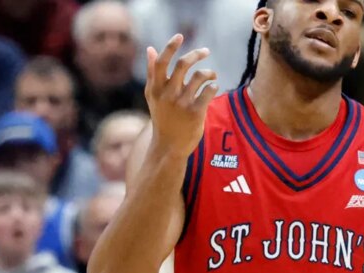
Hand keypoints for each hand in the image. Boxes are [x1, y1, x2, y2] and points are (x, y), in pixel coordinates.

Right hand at [144, 34, 218, 158]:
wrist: (169, 145)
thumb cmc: (162, 117)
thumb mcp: (153, 96)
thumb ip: (152, 72)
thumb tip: (150, 48)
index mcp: (156, 88)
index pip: (162, 62)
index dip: (171, 46)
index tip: (180, 36)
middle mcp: (167, 94)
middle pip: (183, 65)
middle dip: (197, 54)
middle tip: (206, 51)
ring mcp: (182, 104)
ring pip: (200, 76)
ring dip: (209, 73)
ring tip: (212, 76)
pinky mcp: (195, 113)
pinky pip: (209, 91)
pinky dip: (213, 86)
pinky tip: (212, 88)